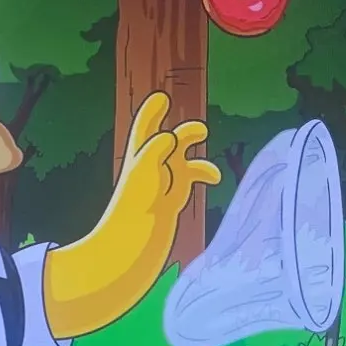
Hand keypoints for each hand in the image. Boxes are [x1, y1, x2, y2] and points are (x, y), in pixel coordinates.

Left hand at [117, 91, 222, 225]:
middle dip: (182, 132)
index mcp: (138, 156)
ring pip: (182, 157)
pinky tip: (214, 178)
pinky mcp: (172, 199)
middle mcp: (150, 167)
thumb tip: (170, 136)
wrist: (130, 246)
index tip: (162, 98)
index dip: (152, 112)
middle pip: (166, 140)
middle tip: (199, 132)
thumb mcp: (143, 172)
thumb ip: (155, 149)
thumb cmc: (131, 208)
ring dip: (193, 147)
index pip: (145, 128)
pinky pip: (191, 179)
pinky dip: (205, 172)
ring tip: (204, 137)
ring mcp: (162, 183)